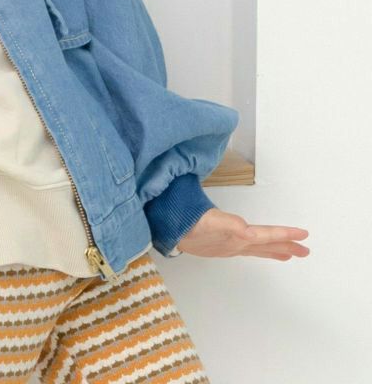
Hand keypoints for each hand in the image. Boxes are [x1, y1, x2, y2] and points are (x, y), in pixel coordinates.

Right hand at [176, 207, 309, 260]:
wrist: (166, 231)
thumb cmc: (184, 220)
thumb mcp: (205, 219)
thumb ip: (227, 223)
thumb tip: (247, 230)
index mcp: (235, 235)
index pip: (264, 234)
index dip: (284, 234)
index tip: (304, 233)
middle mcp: (235, 243)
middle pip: (264, 245)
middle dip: (285, 246)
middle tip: (306, 250)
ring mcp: (228, 247)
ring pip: (256, 249)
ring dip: (274, 250)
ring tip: (290, 254)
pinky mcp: (221, 247)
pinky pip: (247, 249)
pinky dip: (259, 249)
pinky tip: (259, 249)